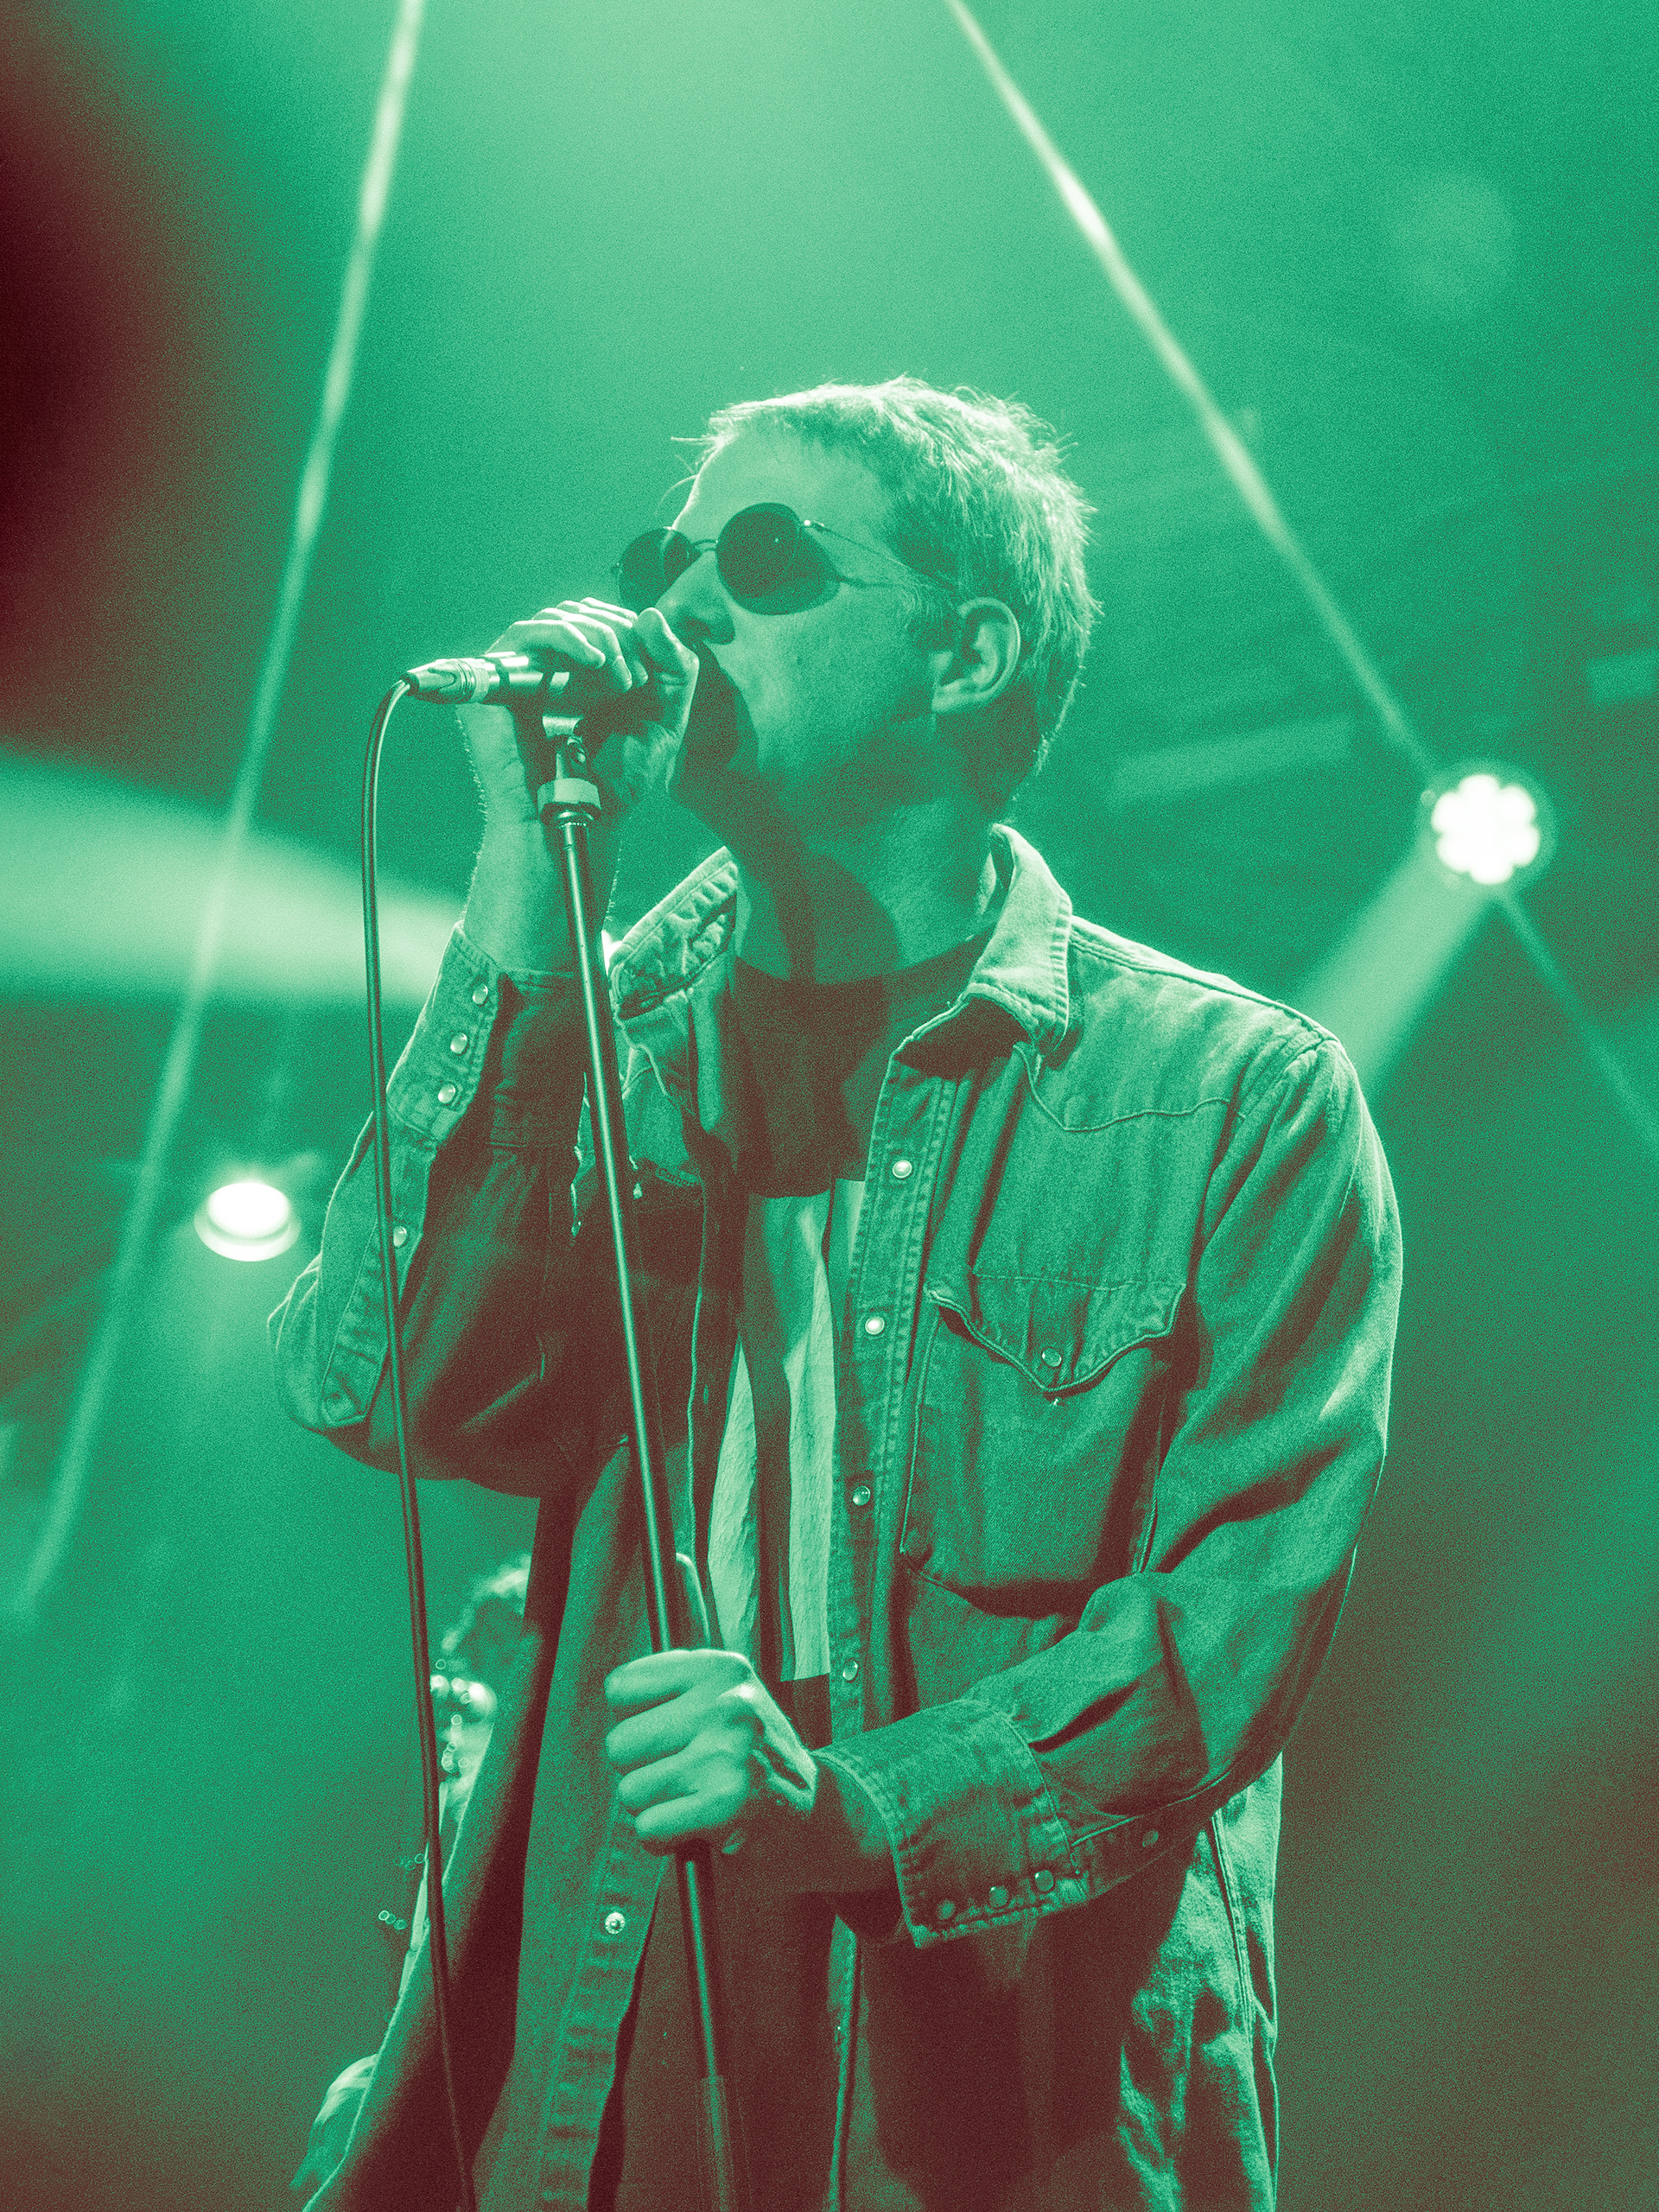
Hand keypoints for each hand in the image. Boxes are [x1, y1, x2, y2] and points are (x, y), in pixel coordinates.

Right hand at [457, 599, 698, 969]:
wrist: (582, 820)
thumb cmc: (620, 782)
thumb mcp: (665, 716)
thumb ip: (672, 664)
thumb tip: (651, 613)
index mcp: (582, 676)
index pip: (602, 621)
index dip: (630, 630)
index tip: (653, 668)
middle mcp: (548, 670)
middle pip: (580, 614)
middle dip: (618, 634)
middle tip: (638, 678)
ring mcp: (518, 674)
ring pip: (556, 618)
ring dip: (599, 638)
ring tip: (623, 679)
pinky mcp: (494, 681)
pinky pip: (526, 634)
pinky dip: (567, 637)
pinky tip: (598, 662)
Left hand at [604, 1647, 815, 1855]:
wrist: (816, 1814)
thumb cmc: (753, 1757)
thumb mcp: (727, 1697)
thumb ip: (675, 1686)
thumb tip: (614, 1691)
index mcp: (721, 1669)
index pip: (621, 1687)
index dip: (633, 1719)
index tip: (665, 1734)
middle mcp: (726, 1704)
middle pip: (619, 1743)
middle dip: (639, 1769)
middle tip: (678, 1775)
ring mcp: (728, 1753)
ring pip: (631, 1789)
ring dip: (652, 1807)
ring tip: (690, 1801)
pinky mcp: (727, 1805)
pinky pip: (649, 1827)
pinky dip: (662, 1838)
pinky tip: (694, 1828)